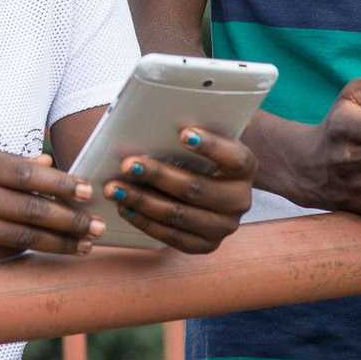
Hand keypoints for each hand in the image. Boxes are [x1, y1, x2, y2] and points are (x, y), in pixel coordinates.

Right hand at [0, 147, 101, 262]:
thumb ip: (6, 162)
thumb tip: (48, 164)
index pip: (24, 174)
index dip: (59, 184)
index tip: (86, 191)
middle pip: (28, 209)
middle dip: (69, 219)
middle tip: (97, 225)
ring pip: (21, 237)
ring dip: (59, 242)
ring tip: (85, 244)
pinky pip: (5, 254)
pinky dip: (33, 253)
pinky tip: (54, 251)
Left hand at [100, 127, 256, 252]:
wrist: (215, 184)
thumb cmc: (200, 153)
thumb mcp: (203, 136)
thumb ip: (189, 129)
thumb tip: (151, 114)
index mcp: (245, 167)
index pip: (234, 156)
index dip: (210, 146)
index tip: (183, 133)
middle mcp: (240, 199)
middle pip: (197, 189)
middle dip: (158, 175)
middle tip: (127, 164)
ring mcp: (224, 226)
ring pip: (180, 215)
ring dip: (143, 201)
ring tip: (115, 188)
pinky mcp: (206, 245)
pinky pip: (172, 237)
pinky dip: (145, 222)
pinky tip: (125, 208)